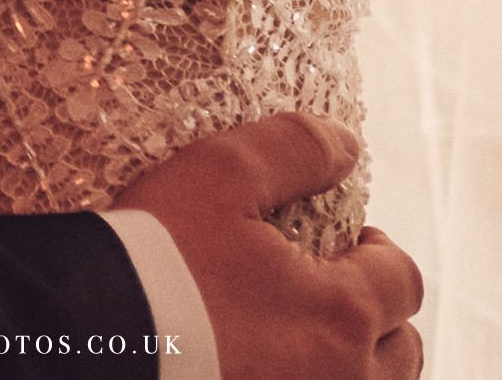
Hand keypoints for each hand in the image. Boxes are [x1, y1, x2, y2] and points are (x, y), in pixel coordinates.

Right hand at [117, 114, 422, 374]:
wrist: (97, 339)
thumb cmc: (160, 255)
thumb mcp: (223, 173)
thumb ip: (296, 148)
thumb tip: (347, 145)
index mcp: (341, 314)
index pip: (403, 280)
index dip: (380, 252)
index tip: (346, 242)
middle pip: (403, 354)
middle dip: (381, 316)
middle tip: (331, 288)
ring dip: (359, 363)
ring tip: (308, 333)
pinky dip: (314, 379)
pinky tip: (275, 362)